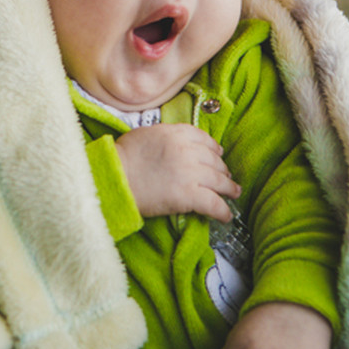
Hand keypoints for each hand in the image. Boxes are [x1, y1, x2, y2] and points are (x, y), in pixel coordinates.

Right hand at [115, 124, 239, 221]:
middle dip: (222, 169)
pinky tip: (226, 216)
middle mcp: (188, 150)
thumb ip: (168, 136)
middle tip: (225, 177)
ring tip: (234, 193)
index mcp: (177, 133)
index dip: (214, 149)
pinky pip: (214, 203)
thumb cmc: (123, 157)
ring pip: (219, 181)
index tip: (218, 154)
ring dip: (229, 188)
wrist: (114, 177)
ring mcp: (191, 172)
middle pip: (214, 160)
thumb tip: (179, 143)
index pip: (204, 139)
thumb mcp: (147, 134)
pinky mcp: (189, 195)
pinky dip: (223, 211)